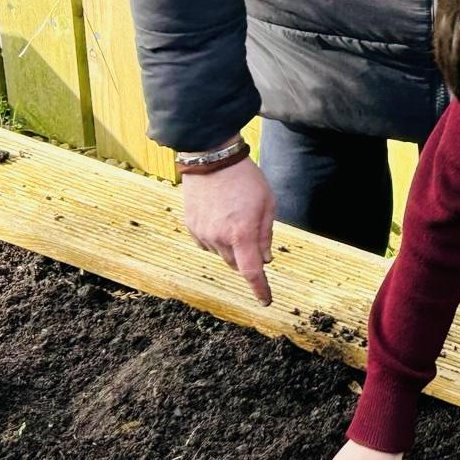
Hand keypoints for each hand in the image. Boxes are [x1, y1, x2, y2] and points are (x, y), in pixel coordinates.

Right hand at [180, 148, 275, 304]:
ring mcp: (202, 233)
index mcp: (242, 232)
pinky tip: (222, 217)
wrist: (211, 159)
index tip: (265, 300)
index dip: (260, 288)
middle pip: (236, 264)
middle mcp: (219, 237)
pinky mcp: (191, 227)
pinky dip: (217, 238)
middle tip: (253, 234)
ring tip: (236, 217)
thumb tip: (266, 260)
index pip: (252, 271)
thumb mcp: (267, 203)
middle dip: (247, 258)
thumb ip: (266, 234)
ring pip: (221, 254)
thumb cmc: (245, 178)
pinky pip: (207, 243)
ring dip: (232, 246)